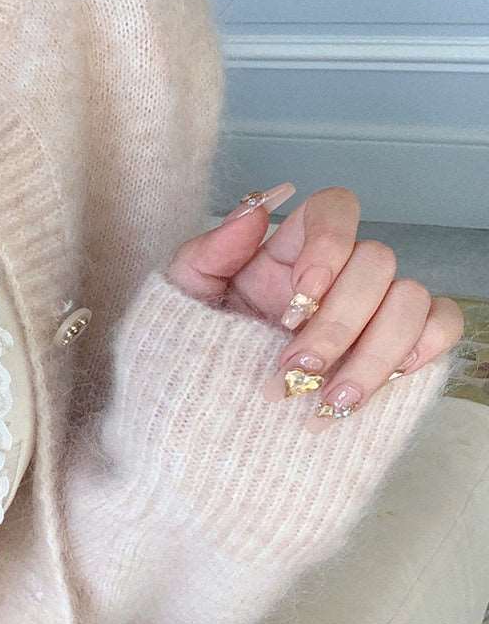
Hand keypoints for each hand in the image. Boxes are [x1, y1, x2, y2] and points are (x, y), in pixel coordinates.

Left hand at [165, 184, 463, 429]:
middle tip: (294, 369)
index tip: (298, 298)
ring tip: (326, 399)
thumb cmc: (190, 348)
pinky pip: (439, 328)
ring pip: (412, 301)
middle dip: (337, 323)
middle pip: (377, 261)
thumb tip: (254, 210)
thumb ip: (209, 252)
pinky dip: (418, 353)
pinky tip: (368, 389)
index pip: (335, 209)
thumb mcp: (182, 300)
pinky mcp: (397, 348)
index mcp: (291, 251)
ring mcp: (373, 309)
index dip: (330, 244)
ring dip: (373, 353)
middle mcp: (340, 273)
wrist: (198, 413)